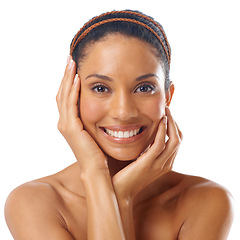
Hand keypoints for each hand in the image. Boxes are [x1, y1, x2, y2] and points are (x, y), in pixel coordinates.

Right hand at [56, 56, 106, 172]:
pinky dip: (73, 90)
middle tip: (70, 59)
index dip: (69, 82)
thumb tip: (107, 109)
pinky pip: (71, 103)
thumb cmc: (100, 152)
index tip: (75, 67)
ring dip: (67, 78)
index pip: (67, 97)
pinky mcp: (71, 127)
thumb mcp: (97, 131)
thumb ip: (96, 119)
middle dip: (66, 75)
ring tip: (72, 62)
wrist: (98, 169)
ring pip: (64, 95)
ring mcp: (66, 124)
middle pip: (62, 93)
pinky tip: (77, 78)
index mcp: (71, 122)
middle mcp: (65, 122)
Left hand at [112, 107, 182, 201]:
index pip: (177, 141)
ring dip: (171, 123)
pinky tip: (160, 121)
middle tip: (167, 109)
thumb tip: (148, 134)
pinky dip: (163, 131)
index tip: (167, 114)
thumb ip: (148, 149)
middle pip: (179, 139)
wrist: (120, 192)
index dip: (174, 126)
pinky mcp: (148, 163)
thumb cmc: (128, 175)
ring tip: (165, 111)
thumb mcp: (142, 160)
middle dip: (175, 122)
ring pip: (174, 140)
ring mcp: (159, 164)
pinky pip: (160, 144)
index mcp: (166, 163)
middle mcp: (166, 164)